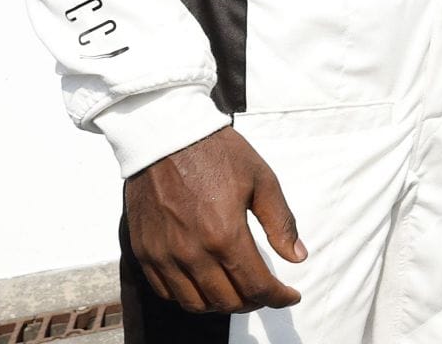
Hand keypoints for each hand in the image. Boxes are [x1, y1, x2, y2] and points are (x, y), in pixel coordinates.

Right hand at [125, 127, 304, 313]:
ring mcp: (164, 256)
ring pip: (195, 303)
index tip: (291, 295)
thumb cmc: (218, 154)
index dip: (279, 297)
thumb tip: (297, 257)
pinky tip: (205, 284)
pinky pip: (166, 291)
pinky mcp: (144, 252)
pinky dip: (189, 296)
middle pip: (227, 301)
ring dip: (221, 304)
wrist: (167, 138)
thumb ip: (280, 223)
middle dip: (254, 301)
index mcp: (225, 235)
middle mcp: (192, 253)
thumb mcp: (262, 181)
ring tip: (238, 290)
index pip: (256, 286)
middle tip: (267, 291)